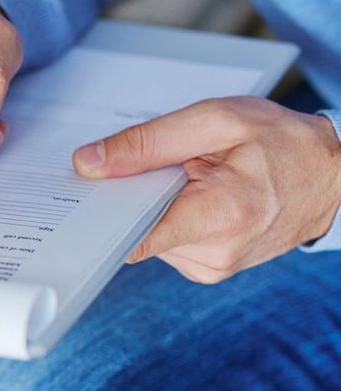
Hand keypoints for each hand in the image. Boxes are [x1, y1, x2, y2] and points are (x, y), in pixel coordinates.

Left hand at [73, 97, 340, 282]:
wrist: (333, 176)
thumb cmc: (281, 141)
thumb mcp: (216, 121)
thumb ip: (147, 142)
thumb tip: (87, 164)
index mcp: (218, 216)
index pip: (130, 237)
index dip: (98, 216)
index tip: (75, 199)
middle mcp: (212, 254)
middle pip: (133, 234)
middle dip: (125, 200)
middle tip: (124, 168)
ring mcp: (211, 268)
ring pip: (147, 239)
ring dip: (148, 208)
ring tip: (172, 177)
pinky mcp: (208, 269)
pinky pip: (166, 243)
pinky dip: (164, 218)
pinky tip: (182, 194)